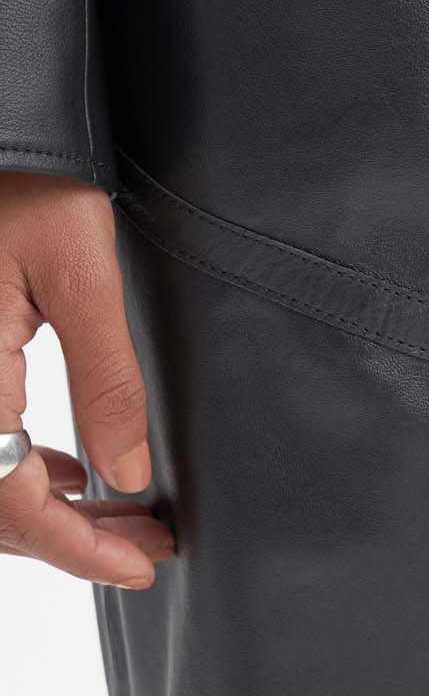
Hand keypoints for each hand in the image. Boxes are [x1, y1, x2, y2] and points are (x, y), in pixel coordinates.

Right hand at [0, 172, 172, 588]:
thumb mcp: (82, 276)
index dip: (73, 547)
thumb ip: (105, 379)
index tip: (137, 566)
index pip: (7, 500)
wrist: (1, 130)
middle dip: (68, 537)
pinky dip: (20, 468)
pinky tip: (71, 467)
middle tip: (147, 546)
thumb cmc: (31, 184)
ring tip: (124, 515)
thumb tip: (126, 476)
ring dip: (47, 507)